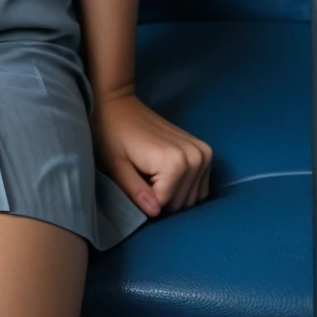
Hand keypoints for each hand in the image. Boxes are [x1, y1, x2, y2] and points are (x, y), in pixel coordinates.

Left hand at [90, 84, 212, 216]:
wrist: (118, 104)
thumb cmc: (112, 135)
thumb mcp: (117, 166)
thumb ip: (135, 191)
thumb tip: (155, 212)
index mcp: (174, 162)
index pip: (164, 205)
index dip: (145, 200)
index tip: (133, 182)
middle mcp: (195, 158)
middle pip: (181, 203)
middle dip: (160, 199)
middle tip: (142, 179)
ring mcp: (203, 153)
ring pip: (191, 199)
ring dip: (172, 194)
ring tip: (152, 175)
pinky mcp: (205, 151)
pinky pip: (200, 187)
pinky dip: (184, 188)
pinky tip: (166, 175)